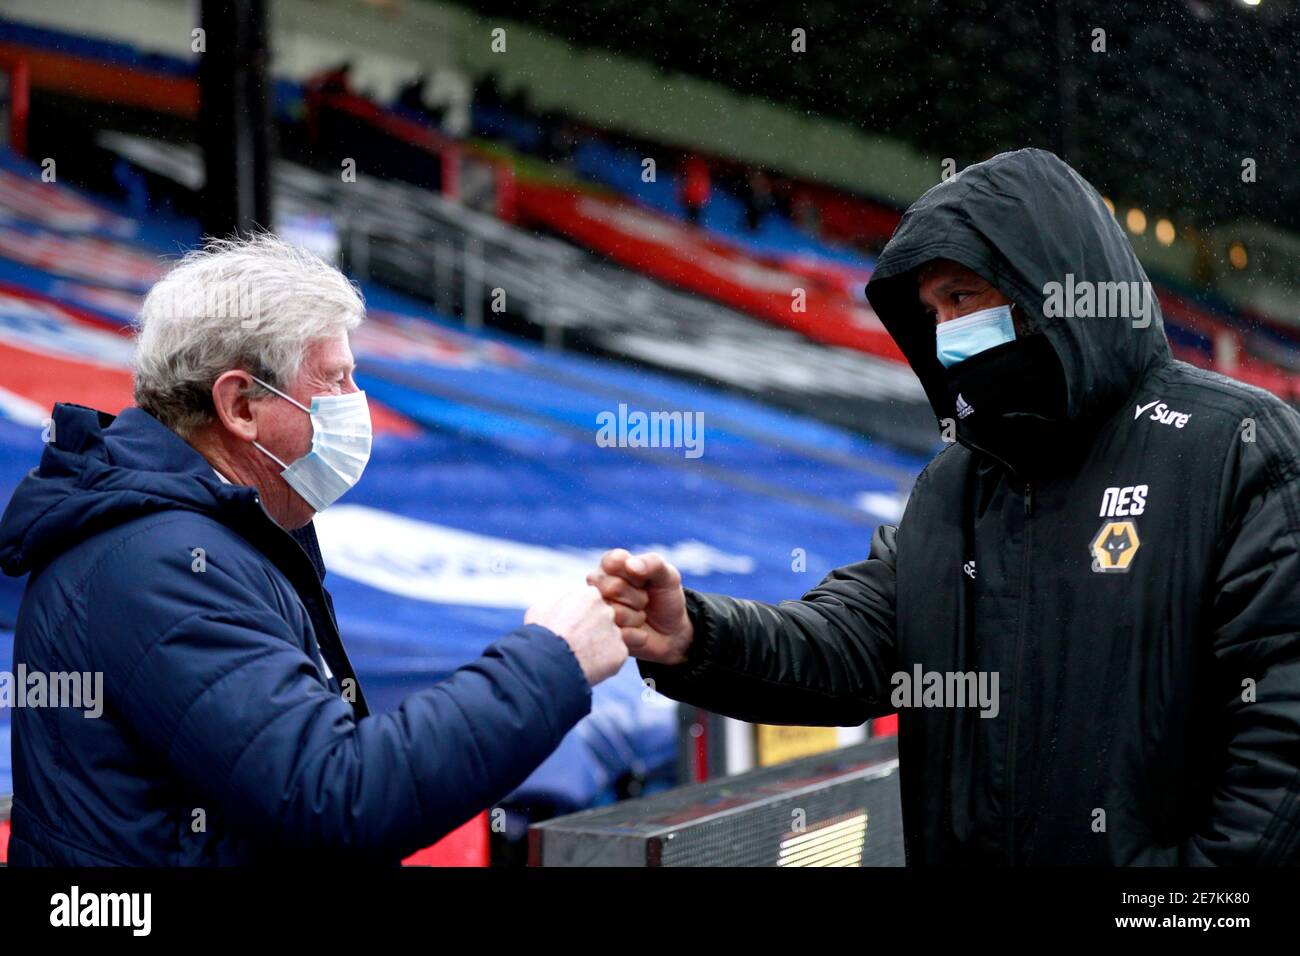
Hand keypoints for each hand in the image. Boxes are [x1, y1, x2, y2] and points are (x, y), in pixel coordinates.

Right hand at [525, 586, 626, 685]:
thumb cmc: (541, 634)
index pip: (591, 602)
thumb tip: (565, 603)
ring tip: (580, 657)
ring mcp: (616, 632)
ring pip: (610, 639)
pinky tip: (588, 667)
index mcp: (590, 595)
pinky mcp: (620, 653)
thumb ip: (560, 601)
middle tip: (577, 643)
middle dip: (593, 629)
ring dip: (599, 646)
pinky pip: (614, 657)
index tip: (572, 626)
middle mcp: (608, 611)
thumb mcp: (542, 608)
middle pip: (604, 619)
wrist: (549, 662)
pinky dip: (604, 663)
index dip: (581, 615)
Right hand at [587, 550, 693, 665]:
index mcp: (610, 566)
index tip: (644, 579)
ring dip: (637, 617)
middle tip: (644, 600)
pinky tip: (639, 633)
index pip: (613, 562)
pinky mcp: (602, 636)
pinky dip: (638, 635)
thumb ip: (652, 563)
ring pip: (616, 613)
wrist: (671, 631)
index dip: (635, 574)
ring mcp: (597, 612)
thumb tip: (630, 565)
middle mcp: (597, 587)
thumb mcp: (668, 576)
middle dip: (638, 597)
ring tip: (640, 616)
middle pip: (613, 587)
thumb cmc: (665, 597)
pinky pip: (621, 635)